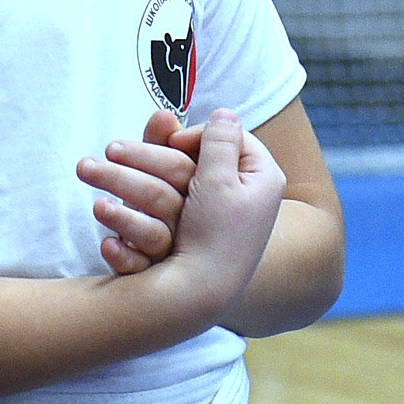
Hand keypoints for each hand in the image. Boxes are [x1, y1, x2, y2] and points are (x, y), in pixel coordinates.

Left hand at [79, 109, 198, 273]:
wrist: (195, 264)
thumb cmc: (177, 201)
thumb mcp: (171, 169)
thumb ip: (165, 143)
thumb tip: (164, 115)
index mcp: (199, 190)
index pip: (177, 167)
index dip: (145, 155)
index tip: (111, 148)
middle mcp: (190, 222)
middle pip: (160, 197)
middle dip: (120, 179)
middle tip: (84, 167)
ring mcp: (175, 251)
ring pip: (152, 234)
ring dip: (123, 218)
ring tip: (97, 206)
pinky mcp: (156, 276)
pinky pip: (142, 269)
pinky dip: (124, 256)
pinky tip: (107, 245)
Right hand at [160, 109, 283, 313]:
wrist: (201, 291)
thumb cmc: (215, 234)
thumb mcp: (219, 179)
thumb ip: (220, 141)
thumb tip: (225, 112)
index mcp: (265, 176)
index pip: (234, 135)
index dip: (202, 133)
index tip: (176, 142)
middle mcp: (254, 193)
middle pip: (214, 155)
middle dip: (177, 149)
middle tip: (155, 151)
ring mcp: (232, 211)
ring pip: (195, 175)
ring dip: (165, 169)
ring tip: (138, 170)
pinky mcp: (211, 227)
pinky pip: (187, 198)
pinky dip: (168, 192)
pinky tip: (152, 193)